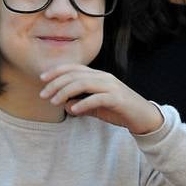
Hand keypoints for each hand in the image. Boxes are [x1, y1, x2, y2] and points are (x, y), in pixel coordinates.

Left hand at [39, 64, 163, 134]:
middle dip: (56, 84)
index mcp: (98, 76)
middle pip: (75, 75)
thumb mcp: (97, 107)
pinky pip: (97, 98)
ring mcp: (111, 86)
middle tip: (43, 95)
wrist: (144, 117)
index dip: (57, 71)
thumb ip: (82, 105)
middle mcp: (104, 77)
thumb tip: (66, 106)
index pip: (74, 68)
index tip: (42, 79)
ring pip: (83, 84)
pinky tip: (73, 110)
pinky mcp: (117, 99)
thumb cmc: (119, 110)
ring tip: (54, 102)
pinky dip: (83, 103)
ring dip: (65, 92)